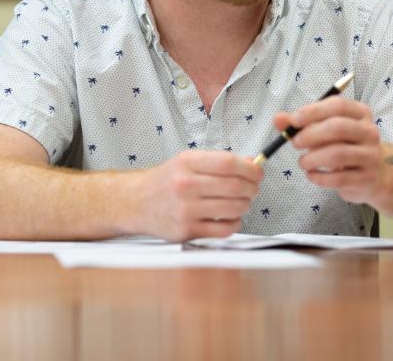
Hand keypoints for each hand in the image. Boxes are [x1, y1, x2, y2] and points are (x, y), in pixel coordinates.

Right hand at [135, 151, 262, 241]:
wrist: (135, 202)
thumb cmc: (164, 182)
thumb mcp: (186, 162)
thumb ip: (218, 162)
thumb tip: (251, 162)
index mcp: (186, 163)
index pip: (229, 163)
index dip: (250, 168)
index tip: (258, 172)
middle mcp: (185, 184)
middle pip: (235, 186)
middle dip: (252, 188)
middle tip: (253, 189)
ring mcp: (185, 209)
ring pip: (234, 208)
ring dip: (245, 205)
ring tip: (241, 202)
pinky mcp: (186, 230)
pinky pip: (224, 229)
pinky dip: (234, 223)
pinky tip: (229, 217)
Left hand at [274, 97, 382, 203]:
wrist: (375, 175)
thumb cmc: (344, 146)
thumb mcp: (325, 130)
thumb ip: (300, 123)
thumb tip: (278, 119)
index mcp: (360, 113)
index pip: (338, 105)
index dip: (313, 111)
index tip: (294, 120)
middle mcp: (369, 132)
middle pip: (338, 127)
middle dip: (310, 135)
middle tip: (295, 143)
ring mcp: (371, 156)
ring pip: (337, 154)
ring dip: (312, 158)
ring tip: (302, 162)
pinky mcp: (367, 178)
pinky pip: (338, 178)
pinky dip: (319, 177)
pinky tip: (311, 175)